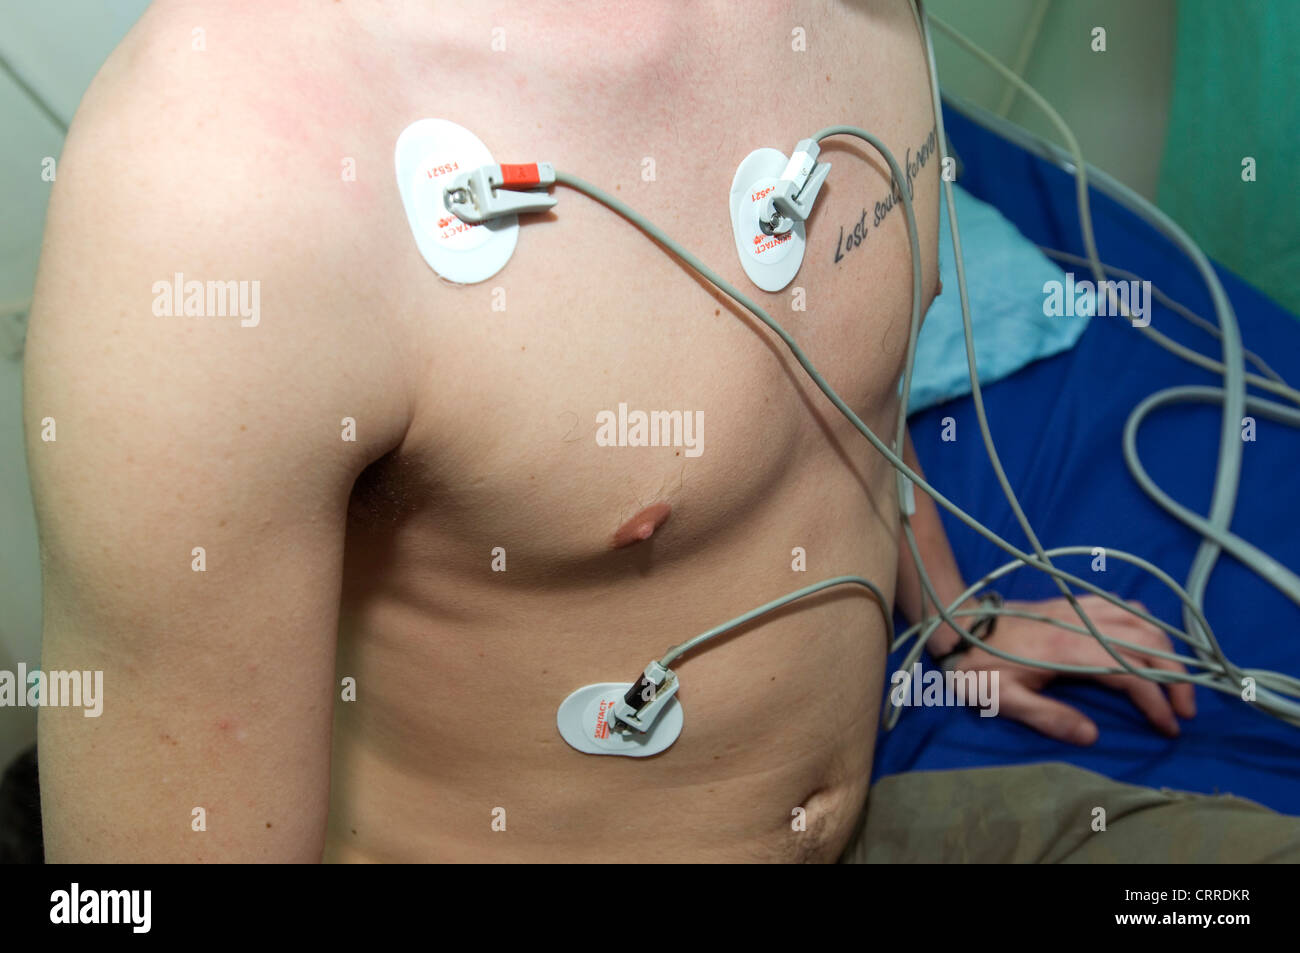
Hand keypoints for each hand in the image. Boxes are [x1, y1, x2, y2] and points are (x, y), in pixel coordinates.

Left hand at [950, 594, 1196, 743]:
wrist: (957, 623)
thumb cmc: (977, 666)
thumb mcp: (1004, 700)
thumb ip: (1049, 718)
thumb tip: (1092, 736)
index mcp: (1068, 650)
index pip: (1130, 673)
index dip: (1156, 701)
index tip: (1169, 727)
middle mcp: (1081, 623)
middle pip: (1149, 643)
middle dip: (1176, 677)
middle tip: (1184, 710)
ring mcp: (1079, 608)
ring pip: (1142, 619)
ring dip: (1167, 649)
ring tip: (1176, 679)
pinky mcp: (1073, 601)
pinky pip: (1123, 604)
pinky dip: (1146, 623)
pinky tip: (1148, 642)